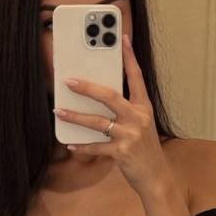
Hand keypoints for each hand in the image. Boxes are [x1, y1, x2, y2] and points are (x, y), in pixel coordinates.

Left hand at [53, 33, 170, 196]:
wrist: (156, 176)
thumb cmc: (144, 148)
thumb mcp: (140, 125)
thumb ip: (125, 111)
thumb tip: (98, 98)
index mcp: (144, 107)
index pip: (137, 77)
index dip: (129, 57)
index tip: (122, 39)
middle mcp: (139, 117)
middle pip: (110, 96)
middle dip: (88, 88)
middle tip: (69, 81)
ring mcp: (131, 135)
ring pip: (98, 122)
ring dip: (75, 117)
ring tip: (58, 111)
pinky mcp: (122, 152)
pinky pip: (96, 147)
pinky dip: (82, 146)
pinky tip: (70, 143)